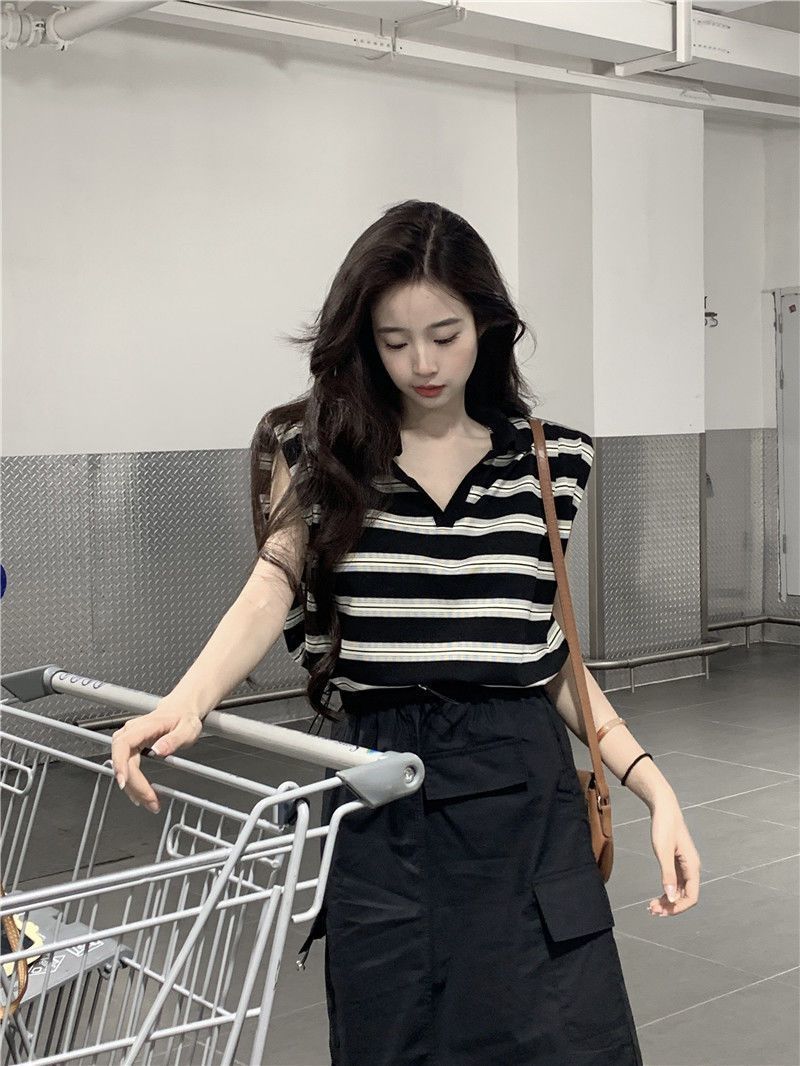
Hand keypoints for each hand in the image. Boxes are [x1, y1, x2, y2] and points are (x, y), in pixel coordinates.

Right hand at [110, 698, 203, 813]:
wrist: (182, 709)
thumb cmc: (184, 717)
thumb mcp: (187, 728)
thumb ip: (173, 739)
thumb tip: (158, 750)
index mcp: (145, 725)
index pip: (124, 744)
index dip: (120, 764)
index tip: (124, 781)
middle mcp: (132, 731)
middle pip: (123, 759)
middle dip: (133, 784)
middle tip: (149, 801)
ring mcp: (130, 738)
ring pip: (122, 765)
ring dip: (132, 786)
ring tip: (148, 801)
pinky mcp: (131, 746)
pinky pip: (127, 765)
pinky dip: (133, 781)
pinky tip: (141, 793)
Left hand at [648, 795, 700, 915]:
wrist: (664, 808)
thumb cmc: (664, 827)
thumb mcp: (663, 851)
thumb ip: (667, 874)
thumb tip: (671, 898)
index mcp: (692, 867)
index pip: (692, 897)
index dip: (679, 907)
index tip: (662, 912)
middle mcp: (691, 868)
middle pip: (685, 896)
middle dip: (671, 906)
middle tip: (652, 911)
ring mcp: (684, 866)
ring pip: (679, 891)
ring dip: (668, 901)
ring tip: (652, 907)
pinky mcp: (677, 862)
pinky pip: (675, 883)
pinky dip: (667, 891)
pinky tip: (657, 896)